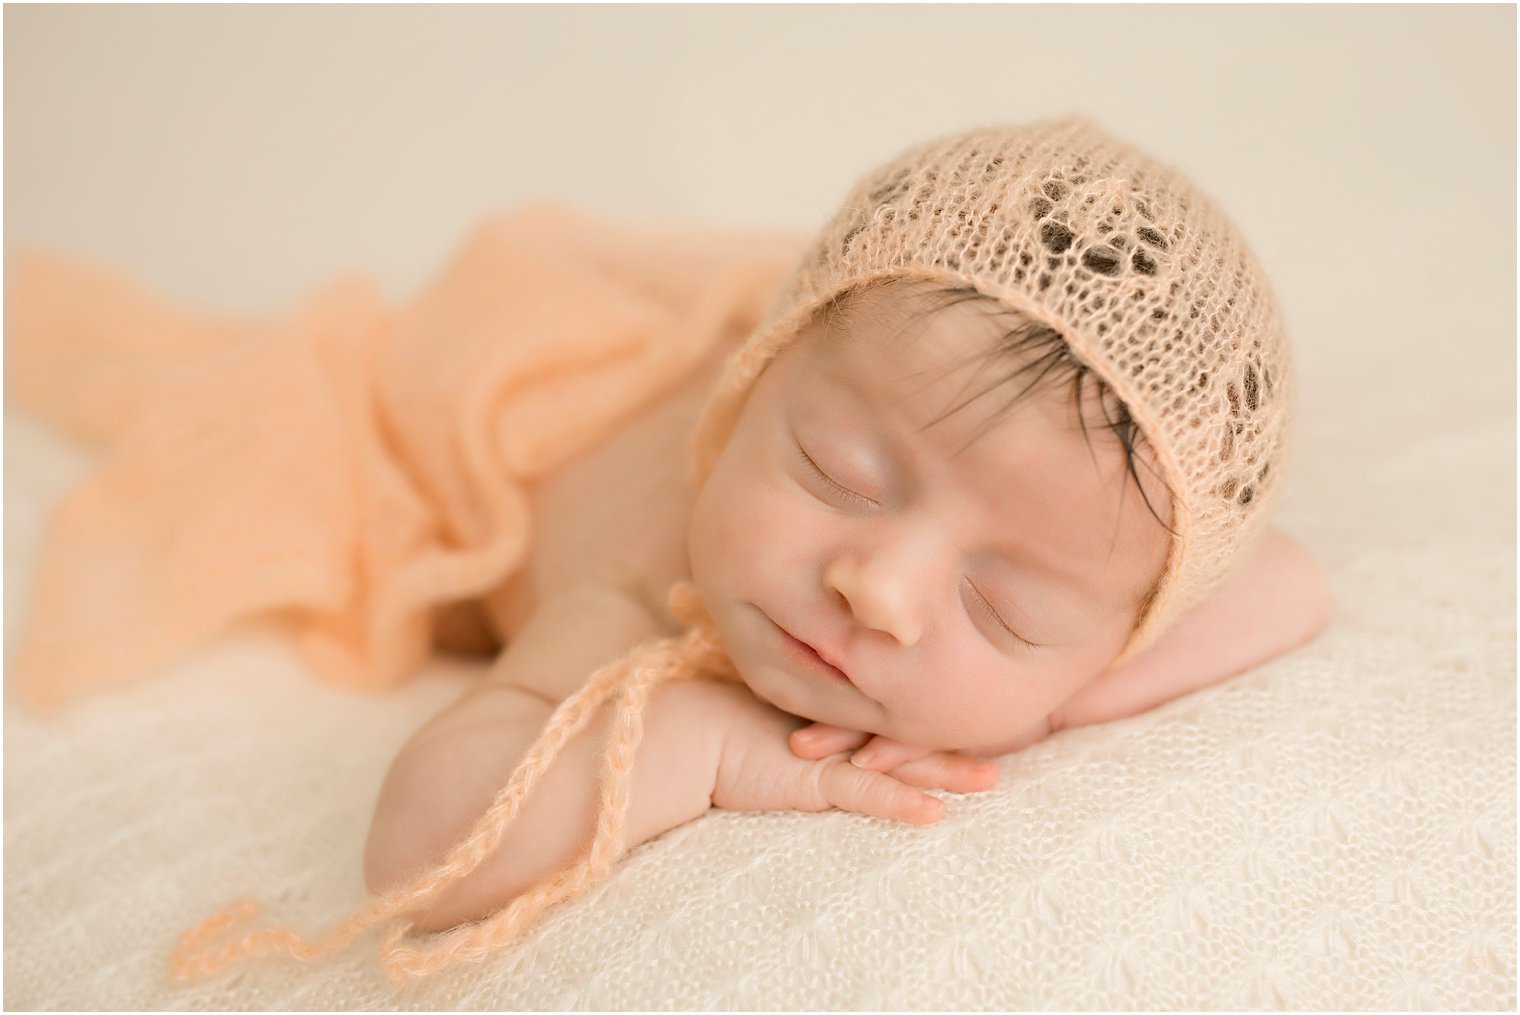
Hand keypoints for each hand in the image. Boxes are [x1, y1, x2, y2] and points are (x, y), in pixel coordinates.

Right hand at [706, 685, 993, 824]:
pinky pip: (864, 794)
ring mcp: (829, 752)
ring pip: (898, 762)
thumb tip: (836, 685)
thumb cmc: (722, 717)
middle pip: (908, 731)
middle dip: (957, 738)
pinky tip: (934, 817)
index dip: (936, 709)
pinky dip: (898, 805)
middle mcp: (842, 724)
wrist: (682, 732)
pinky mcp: (813, 778)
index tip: (980, 706)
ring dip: (945, 772)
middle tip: (1010, 736)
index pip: (896, 710)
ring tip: (990, 780)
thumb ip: (814, 697)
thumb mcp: (782, 708)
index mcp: (837, 705)